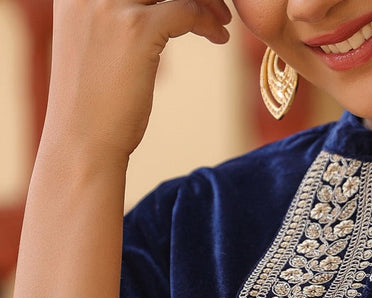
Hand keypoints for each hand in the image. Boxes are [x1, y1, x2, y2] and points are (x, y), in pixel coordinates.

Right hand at [42, 0, 233, 161]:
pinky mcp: (135, 30)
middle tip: (216, 3)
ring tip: (222, 17)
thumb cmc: (92, 100)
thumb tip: (151, 4)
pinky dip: (209, 22)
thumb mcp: (94, 39)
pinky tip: (219, 38)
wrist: (82, 141)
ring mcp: (110, 4)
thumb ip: (114, 11)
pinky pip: (186, 10)